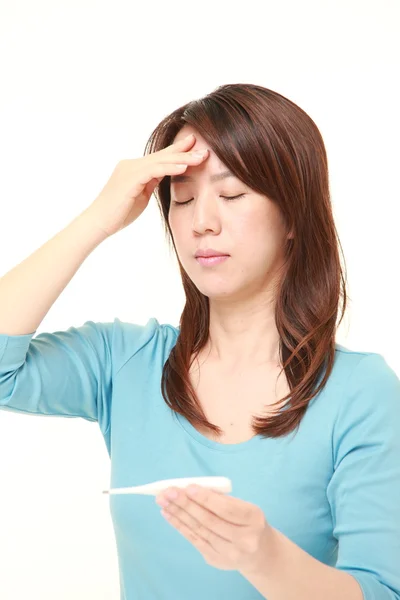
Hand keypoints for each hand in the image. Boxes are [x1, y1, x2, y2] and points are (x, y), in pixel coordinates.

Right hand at [82, 133, 208, 237]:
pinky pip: (154, 170)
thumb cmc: (118, 214)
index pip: (160, 157)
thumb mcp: (140, 196)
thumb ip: (150, 183)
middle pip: (163, 155)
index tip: (195, 146)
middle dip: (184, 151)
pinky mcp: (130, 178)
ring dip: (182, 158)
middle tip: (204, 148)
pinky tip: (184, 167)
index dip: (178, 151)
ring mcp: (129, 169)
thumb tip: (163, 177)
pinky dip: (170, 168)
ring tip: (201, 157)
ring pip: (161, 160)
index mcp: (134, 168)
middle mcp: (131, 164)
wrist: (98, 223)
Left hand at [155, 484, 271, 572]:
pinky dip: (180, 526)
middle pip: (209, 520)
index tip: (188, 487)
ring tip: (163, 501)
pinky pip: (194, 540)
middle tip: (168, 492)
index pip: (226, 509)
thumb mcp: (245, 507)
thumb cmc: (248, 522)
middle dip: (186, 504)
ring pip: (199, 530)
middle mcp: (243, 540)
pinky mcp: (216, 560)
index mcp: (253, 520)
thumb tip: (190, 489)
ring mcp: (229, 554)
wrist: (259, 554)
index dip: (206, 498)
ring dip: (178, 514)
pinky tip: (168, 514)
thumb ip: (222, 499)